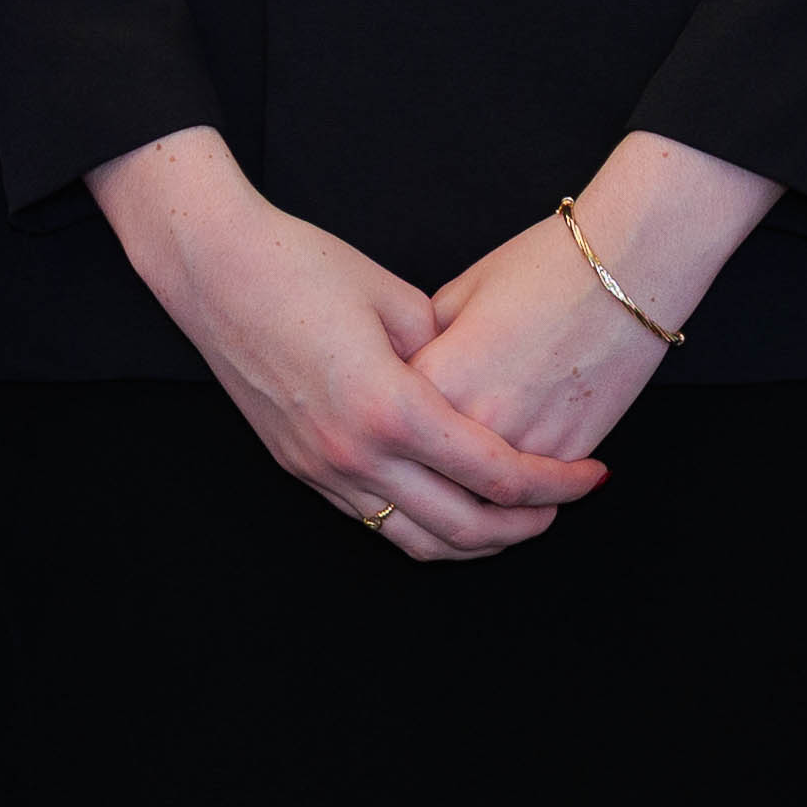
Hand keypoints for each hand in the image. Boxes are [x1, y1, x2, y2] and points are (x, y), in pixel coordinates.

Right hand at [90, 129, 600, 560]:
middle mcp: (354, 454)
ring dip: (473, 541)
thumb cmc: (303, 264)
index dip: (555, 484)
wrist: (212, 268)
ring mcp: (321, 469)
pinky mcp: (300, 468)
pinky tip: (450, 500)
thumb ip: (451, 355)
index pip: (495, 474)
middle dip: (525, 526)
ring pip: (413, 541)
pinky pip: (373, 521)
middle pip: (462, 529)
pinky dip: (422, 525)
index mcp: (389, 408)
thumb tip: (485, 391)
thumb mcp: (398, 300)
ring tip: (513, 517)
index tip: (593, 475)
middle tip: (563, 506)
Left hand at [409, 217, 679, 469]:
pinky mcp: (568, 456)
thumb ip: (424, 347)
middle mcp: (475, 425)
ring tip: (475, 470)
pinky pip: (530, 491)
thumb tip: (408, 379)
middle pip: (434, 472)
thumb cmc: (540, 269)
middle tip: (433, 450)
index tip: (402, 409)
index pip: (392, 427)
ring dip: (475, 489)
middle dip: (430, 464)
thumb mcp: (458, 294)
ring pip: (482, 496)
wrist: (625, 270)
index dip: (396, 416)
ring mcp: (524, 446)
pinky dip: (521, 484)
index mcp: (436, 381)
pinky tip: (520, 461)